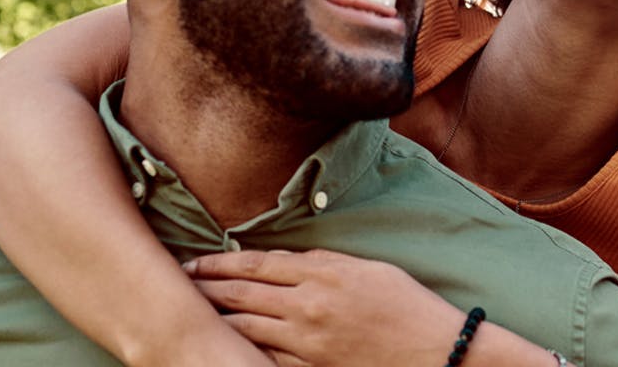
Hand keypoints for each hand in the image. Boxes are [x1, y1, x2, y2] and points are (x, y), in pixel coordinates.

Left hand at [185, 249, 465, 366]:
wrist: (438, 352)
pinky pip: (265, 357)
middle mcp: (309, 304)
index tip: (196, 261)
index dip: (220, 261)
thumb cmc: (408, 307)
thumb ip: (324, 262)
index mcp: (322, 273)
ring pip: (244, 325)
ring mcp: (308, 340)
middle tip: (179, 281)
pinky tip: (222, 345)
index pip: (256, 263)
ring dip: (213, 317)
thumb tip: (285, 260)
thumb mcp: (367, 270)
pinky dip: (240, 349)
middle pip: (241, 292)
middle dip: (205, 285)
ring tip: (189, 312)